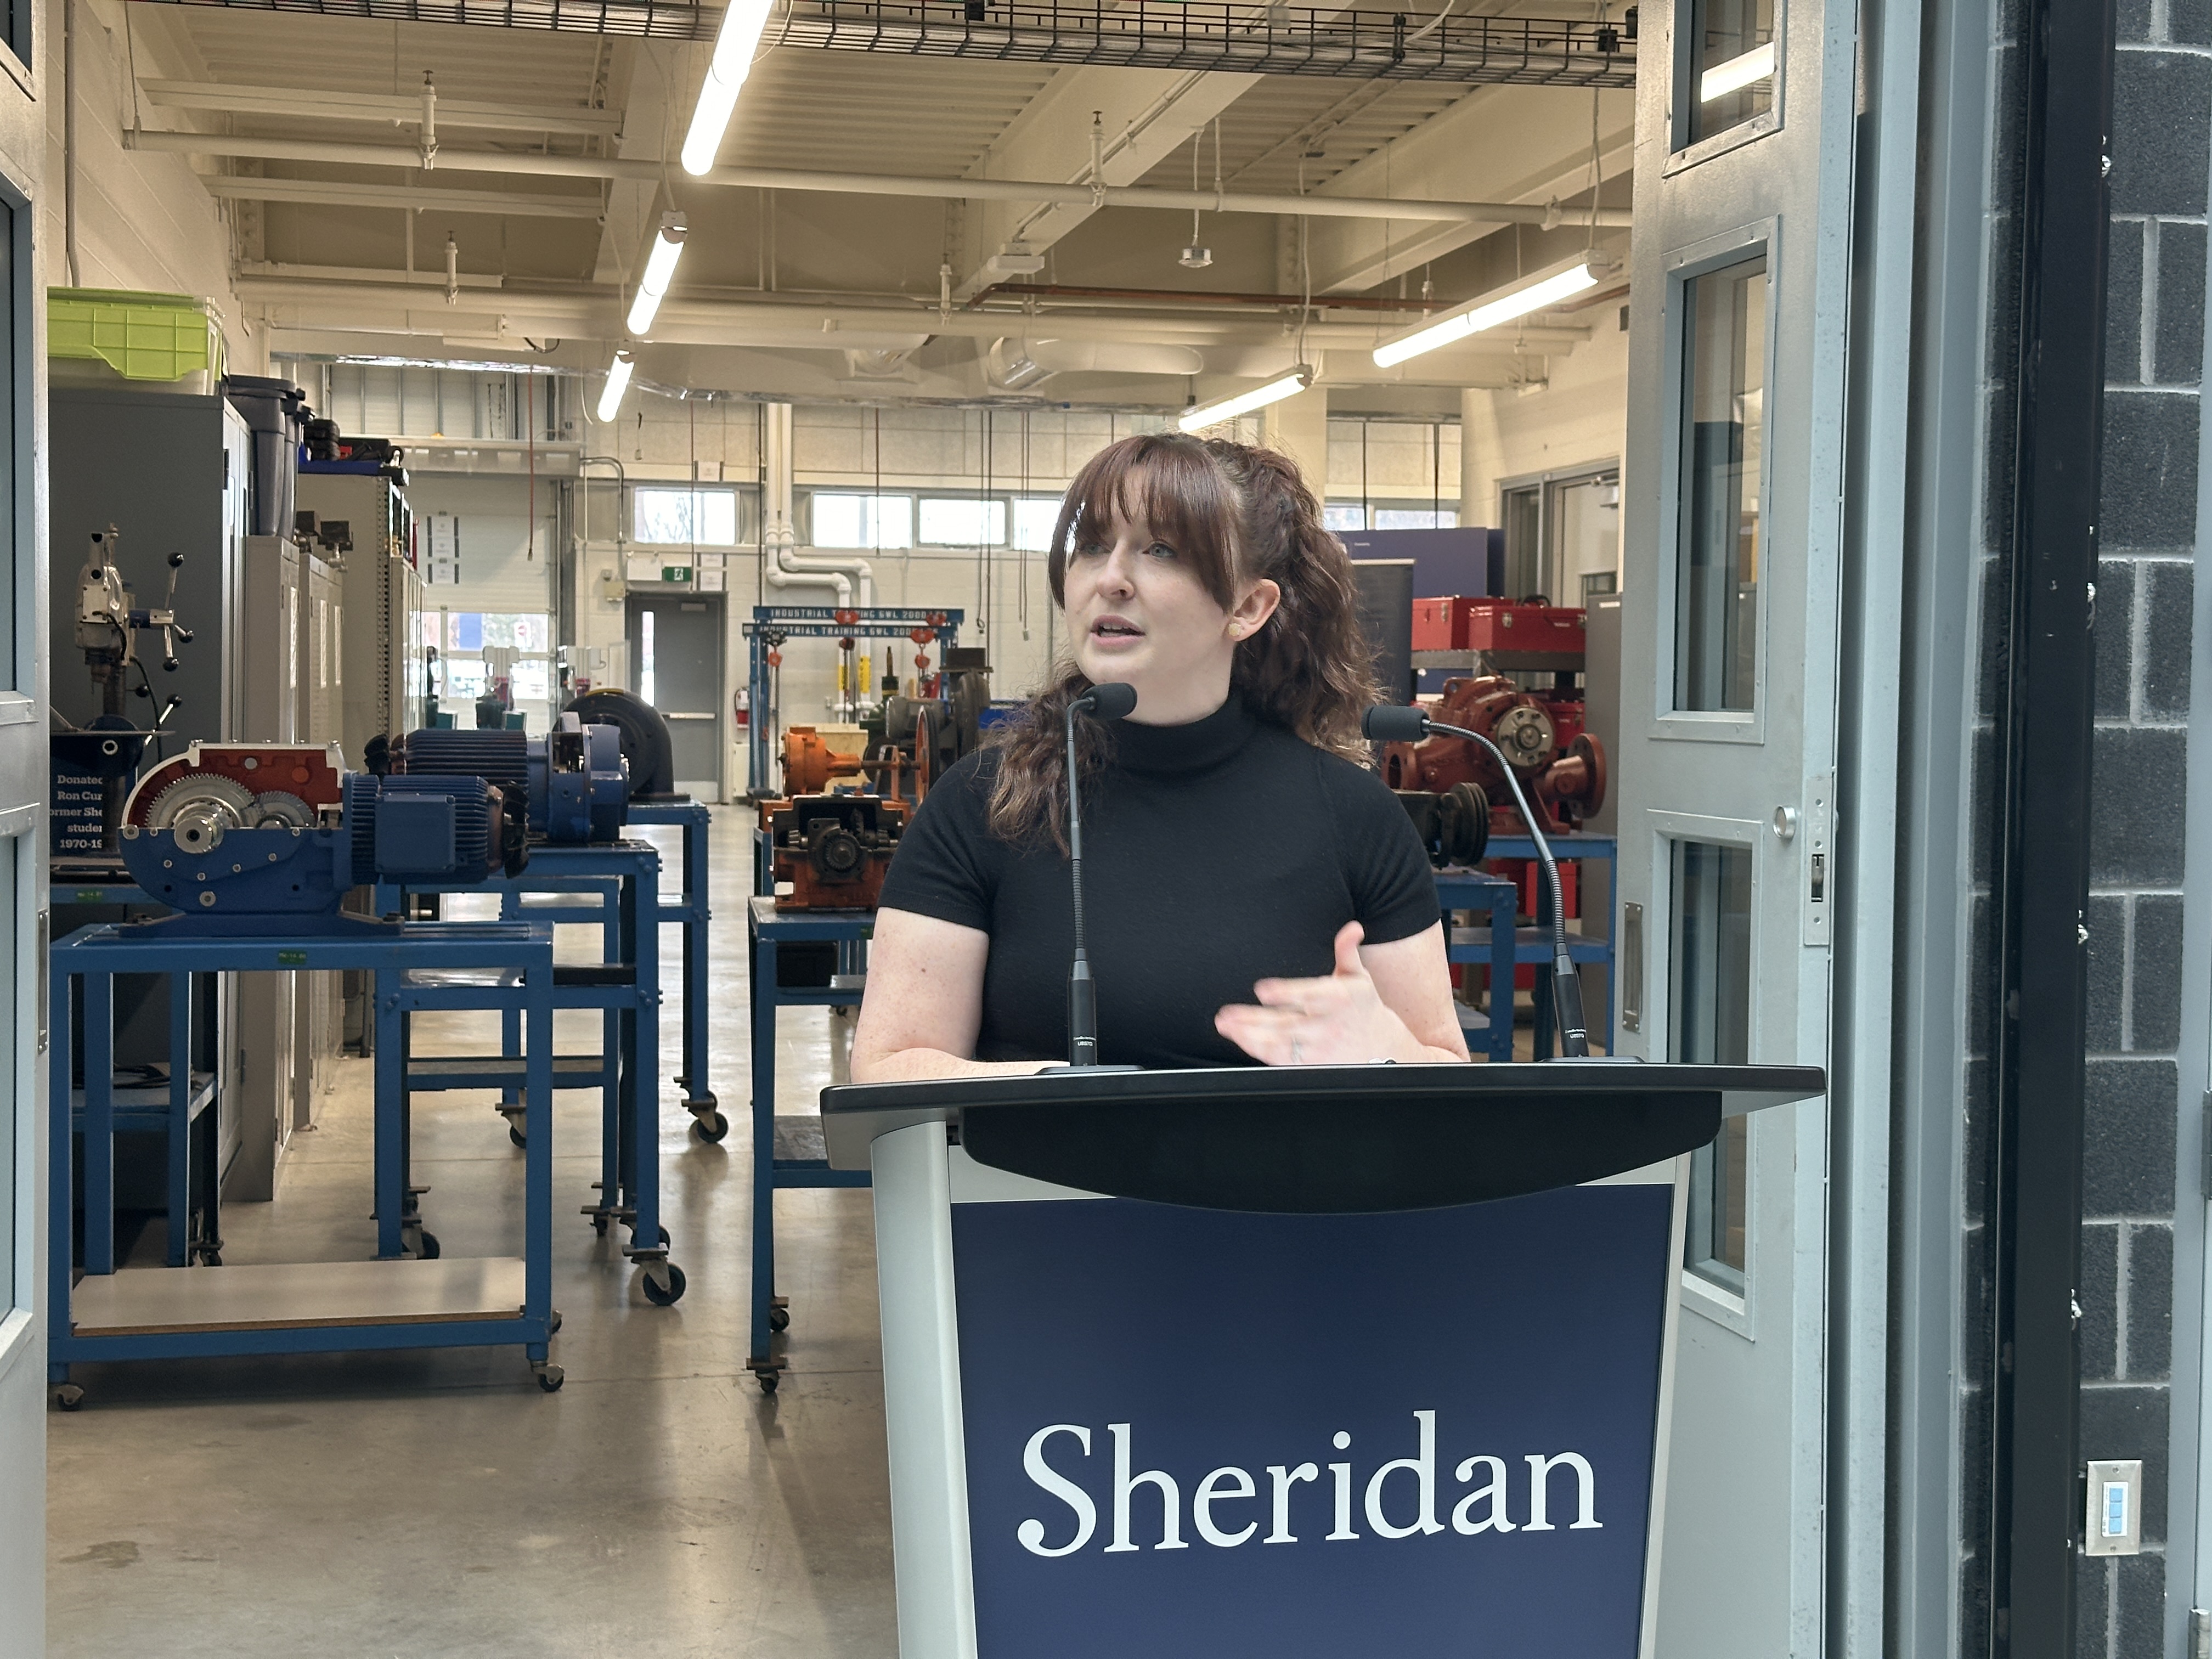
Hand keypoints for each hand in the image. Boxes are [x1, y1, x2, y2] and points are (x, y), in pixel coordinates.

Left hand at [1214, 922, 1422, 1066]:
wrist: (1382, 1049)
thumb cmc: (1361, 1007)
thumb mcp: (1359, 978)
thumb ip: (1348, 952)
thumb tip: (1353, 928)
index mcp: (1338, 999)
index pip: (1310, 995)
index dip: (1286, 992)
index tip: (1262, 989)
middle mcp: (1326, 1026)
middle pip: (1288, 1023)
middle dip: (1255, 1020)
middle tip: (1228, 1014)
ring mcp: (1318, 1048)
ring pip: (1281, 1044)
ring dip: (1250, 1036)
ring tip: (1226, 1025)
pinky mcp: (1311, 1064)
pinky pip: (1282, 1060)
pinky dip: (1259, 1051)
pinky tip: (1240, 1038)